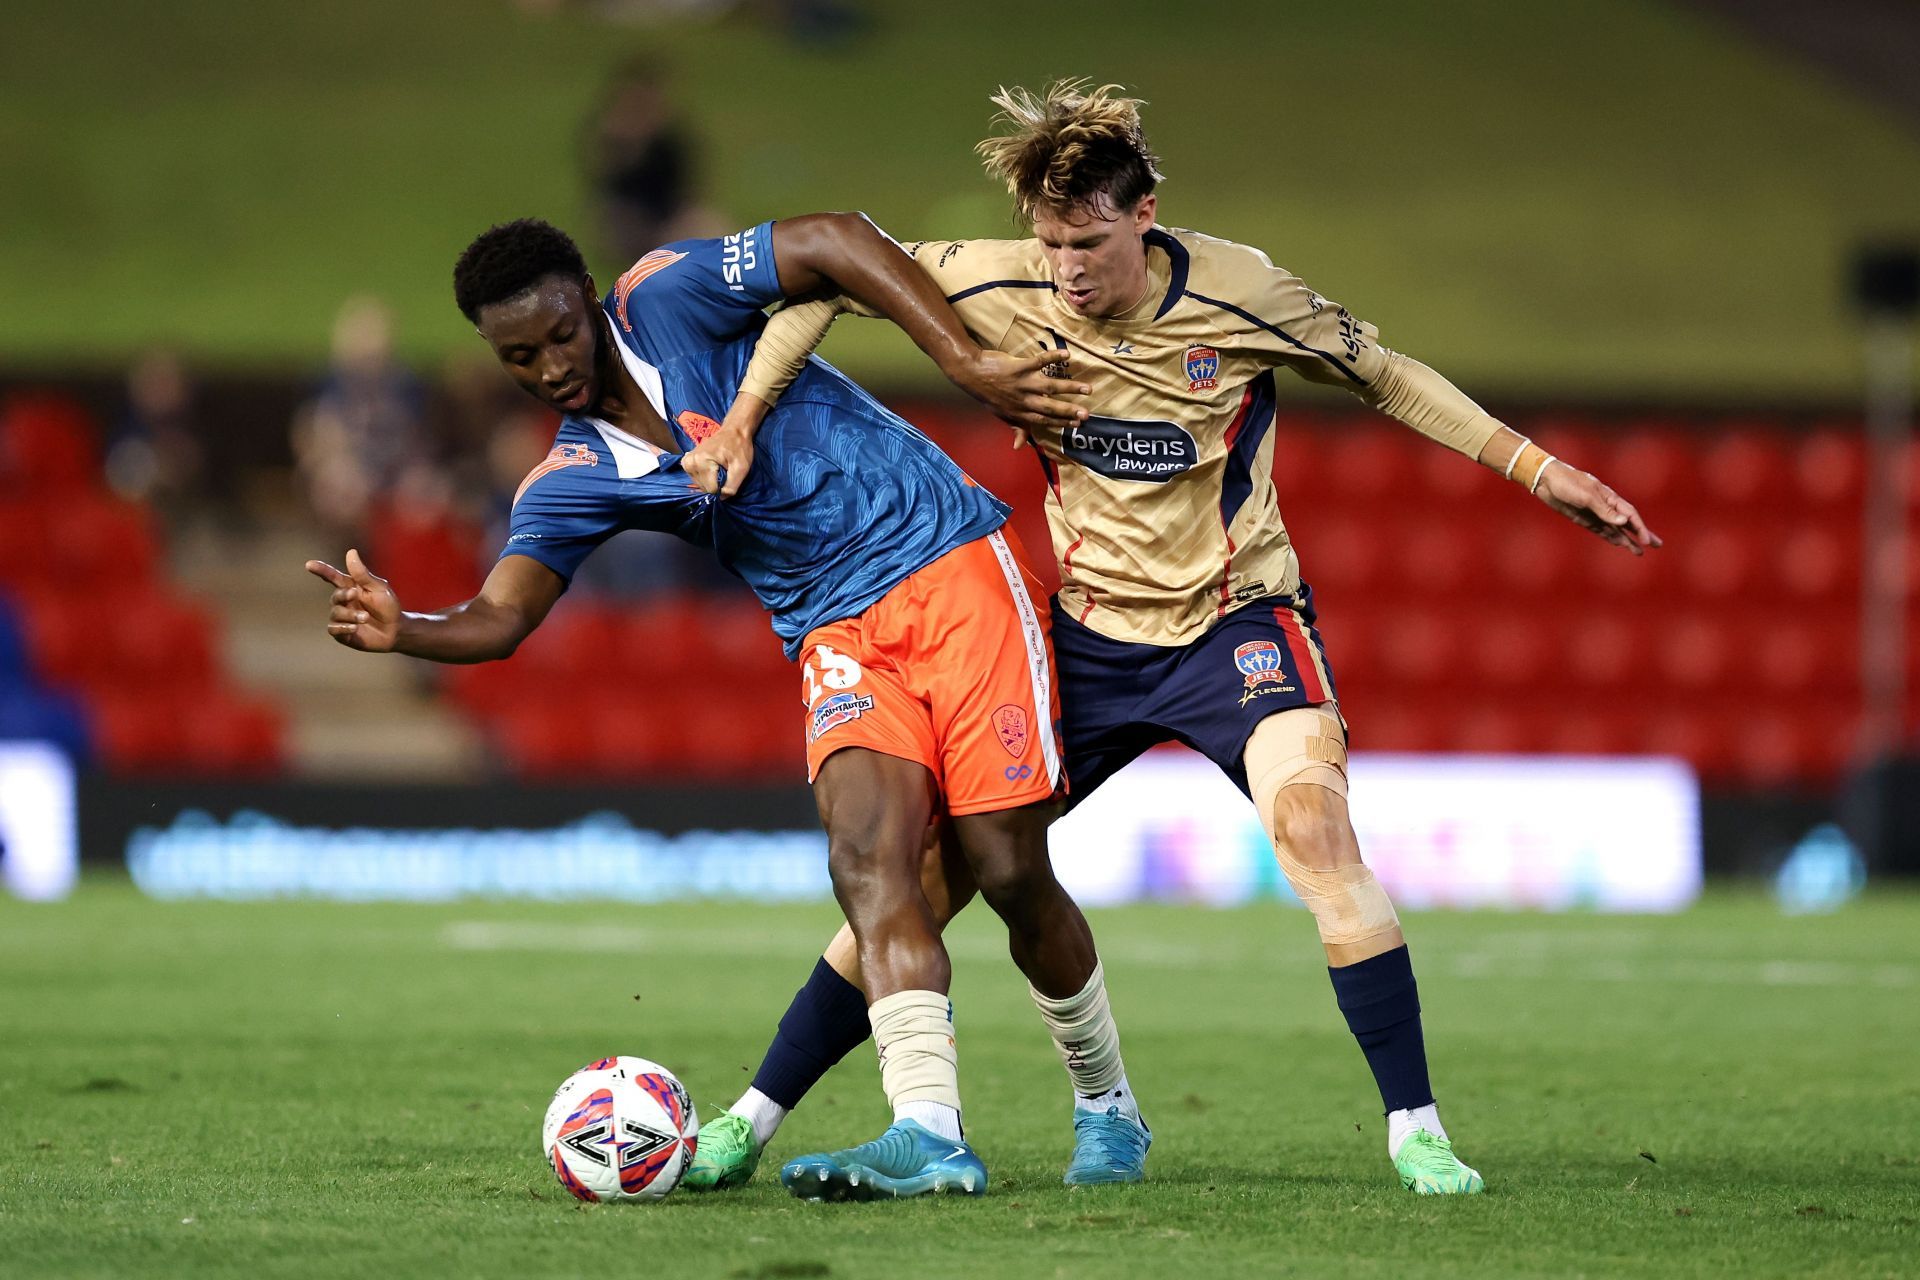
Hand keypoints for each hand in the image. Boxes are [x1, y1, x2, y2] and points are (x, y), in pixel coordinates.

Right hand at [305, 548, 402, 650]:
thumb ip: (363, 574)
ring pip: (335, 613)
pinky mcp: (342, 633)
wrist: (396, 630)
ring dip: (351, 614)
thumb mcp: (379, 587)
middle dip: (343, 595)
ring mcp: (341, 617)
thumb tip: (351, 551)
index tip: (309, 564)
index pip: (332, 577)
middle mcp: (343, 601)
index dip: (321, 570)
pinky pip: (333, 629)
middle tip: (356, 594)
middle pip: (335, 596)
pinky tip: (355, 628)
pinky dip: (343, 627)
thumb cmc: (388, 606)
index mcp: (350, 587)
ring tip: (366, 617)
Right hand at [685, 423, 754, 497]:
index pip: (711, 489)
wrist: (733, 431)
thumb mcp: (741, 468)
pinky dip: (706, 478)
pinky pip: (697, 479)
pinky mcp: (686, 462)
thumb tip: (721, 498)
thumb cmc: (739, 447)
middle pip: (704, 488)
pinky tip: (713, 469)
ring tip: (720, 468)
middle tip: (726, 470)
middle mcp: (689, 462)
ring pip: (700, 485)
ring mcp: (686, 462)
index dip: (723, 487)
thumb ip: (732, 486)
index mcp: (701, 462)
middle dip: (717, 484)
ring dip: (712, 481)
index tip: (730, 475)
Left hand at [951, 348, 1090, 437]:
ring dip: (1069, 387)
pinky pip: (1039, 361)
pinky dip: (1053, 357)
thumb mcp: (1001, 414)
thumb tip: (1020, 447)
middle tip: (1086, 414)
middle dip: (1069, 411)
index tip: (1077, 424)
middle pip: (1050, 407)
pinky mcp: (1019, 366)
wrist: (971, 373)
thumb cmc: (988, 395)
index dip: (1061, 423)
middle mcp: (1023, 400)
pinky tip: (1067, 355)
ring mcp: (1022, 383)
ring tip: (1087, 389)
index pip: (1044, 420)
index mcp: (1020, 412)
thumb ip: (1016, 428)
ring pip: (1049, 387)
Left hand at [1535, 463, 1662, 555]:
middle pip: (1628, 523)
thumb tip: (1623, 521)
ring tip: (1639, 552)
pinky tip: (1620, 544)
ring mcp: (1595, 514)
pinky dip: (1611, 537)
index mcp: (1610, 497)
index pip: (1630, 515)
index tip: (1647, 541)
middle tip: (1657, 545)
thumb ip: (1604, 510)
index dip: (1640, 528)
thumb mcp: (1587, 496)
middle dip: (1641, 534)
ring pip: (1616, 529)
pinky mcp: (1583, 519)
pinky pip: (1601, 531)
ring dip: (1627, 540)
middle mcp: (1605, 506)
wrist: (1546, 480)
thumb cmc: (1568, 483)